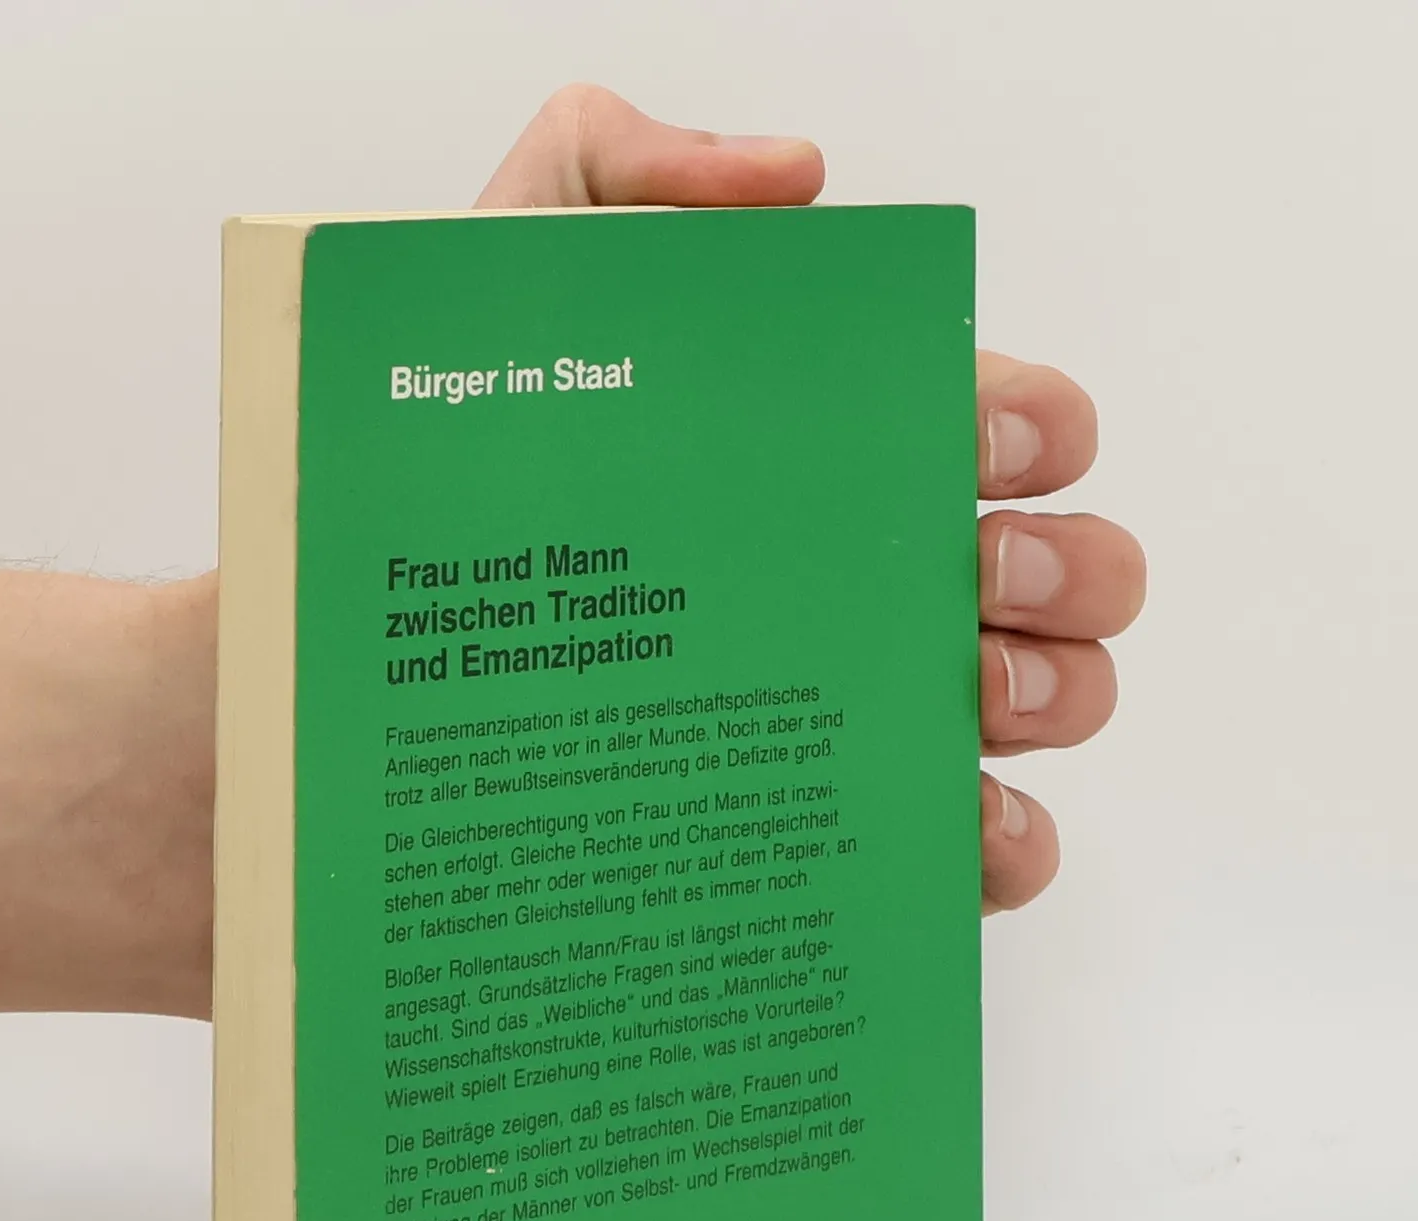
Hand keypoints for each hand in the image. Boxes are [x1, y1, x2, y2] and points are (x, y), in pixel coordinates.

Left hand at [478, 86, 1144, 914]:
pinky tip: (957, 824)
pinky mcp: (837, 833)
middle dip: (1059, 566)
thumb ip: (626, 173)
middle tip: (963, 571)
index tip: (973, 441)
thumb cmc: (432, 479)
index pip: (1008, 426)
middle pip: (1066, 570)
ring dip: (1050, 694)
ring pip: (1053, 702)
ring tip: (960, 697)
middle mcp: (876, 580)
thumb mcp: (504, 284)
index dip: (1032, 426)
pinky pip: (978, 851)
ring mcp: (868, 712)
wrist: (351, 646)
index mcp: (839, 455)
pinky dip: (1005, 844)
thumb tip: (796, 178)